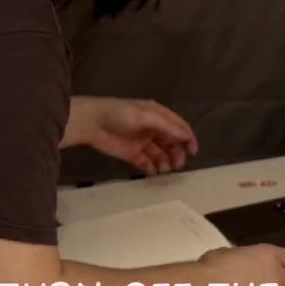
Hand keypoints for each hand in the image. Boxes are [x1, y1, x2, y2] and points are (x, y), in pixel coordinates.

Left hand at [63, 96, 197, 173]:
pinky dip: (152, 168)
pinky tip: (152, 171)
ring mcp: (142, 142)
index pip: (178, 127)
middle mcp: (152, 129)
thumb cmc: (119, 114)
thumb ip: (167, 127)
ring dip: (165, 162)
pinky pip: (147, 163)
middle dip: (176, 154)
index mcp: (157, 115)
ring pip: (161, 155)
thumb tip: (187, 136)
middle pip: (171, 143)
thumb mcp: (145, 116)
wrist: (91, 123)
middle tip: (177, 165)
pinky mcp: (132, 154)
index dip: (188, 138)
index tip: (193, 152)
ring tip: (163, 169)